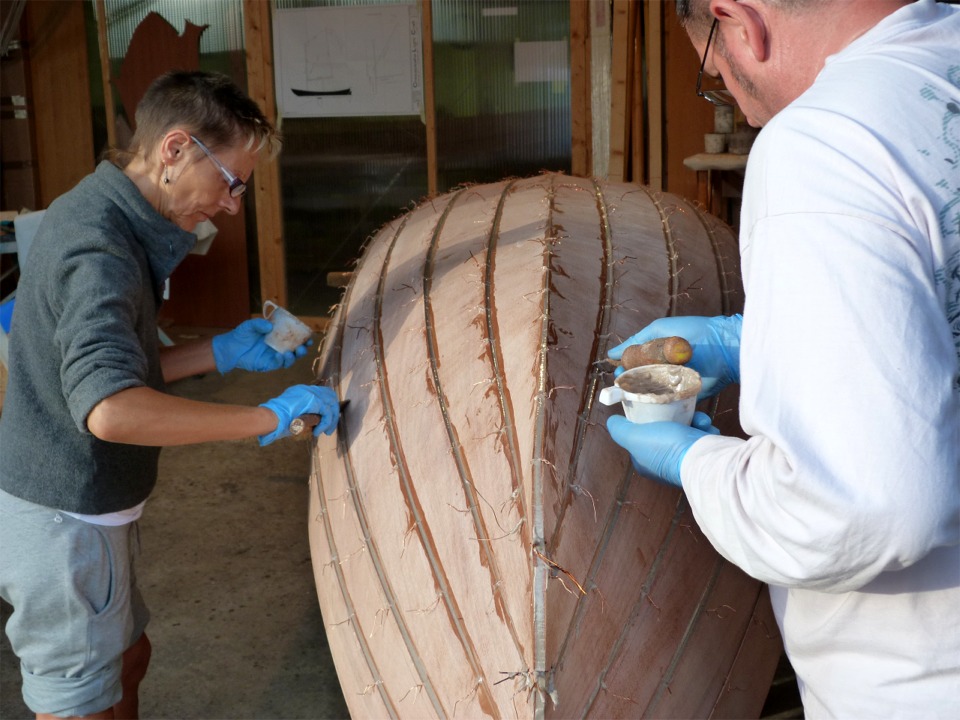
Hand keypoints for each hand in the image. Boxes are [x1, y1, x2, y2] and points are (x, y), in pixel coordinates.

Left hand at [211, 318, 309, 373]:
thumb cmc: (241, 335)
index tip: (309, 336)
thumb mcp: (249, 325)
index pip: (294, 337)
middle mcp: (279, 347)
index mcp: (278, 337)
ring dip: (293, 357)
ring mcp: (274, 357)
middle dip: (303, 350)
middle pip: (296, 351)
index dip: (304, 338)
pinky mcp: (268, 365)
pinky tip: (279, 355)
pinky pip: (278, 364)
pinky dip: (281, 361)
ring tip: (290, 352)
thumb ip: (259, 324)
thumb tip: (270, 327)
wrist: (229, 348)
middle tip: (303, 347)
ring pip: (290, 360)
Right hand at [259, 385, 339, 445]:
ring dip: (331, 419)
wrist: (270, 418)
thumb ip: (307, 414)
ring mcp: (310, 393)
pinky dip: (325, 423)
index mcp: (302, 391)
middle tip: (330, 427)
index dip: (328, 406)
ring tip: (327, 431)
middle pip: (330, 396)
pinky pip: (326, 412)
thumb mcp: (295, 415)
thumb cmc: (278, 420)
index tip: (328, 419)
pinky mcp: (313, 400)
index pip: (322, 394)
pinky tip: (318, 431)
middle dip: (333, 412)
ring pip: (330, 404)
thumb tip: (318, 420)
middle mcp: (307, 389)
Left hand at [606, 414, 712, 486]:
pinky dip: (704, 429)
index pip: (639, 434)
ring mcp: (682, 460)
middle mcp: (661, 463)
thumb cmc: (665, 446)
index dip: (644, 417)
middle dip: (673, 416)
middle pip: (663, 429)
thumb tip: (612, 421)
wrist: (703, 460)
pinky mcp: (700, 457)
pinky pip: (700, 437)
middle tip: (680, 407)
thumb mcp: (634, 436)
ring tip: (699, 419)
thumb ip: (619, 429)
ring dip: (693, 420)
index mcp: (643, 461)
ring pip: (684, 430)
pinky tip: (707, 427)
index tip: (651, 403)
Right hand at [608, 315, 741, 398]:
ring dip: (644, 396)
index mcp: (656, 356)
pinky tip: (652, 403)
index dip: (625, 370)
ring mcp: (675, 385)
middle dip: (631, 385)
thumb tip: (611, 353)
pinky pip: (670, 403)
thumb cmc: (693, 332)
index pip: (634, 366)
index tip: (619, 372)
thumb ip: (637, 341)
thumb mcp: (660, 330)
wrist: (724, 346)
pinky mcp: (687, 397)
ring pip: (653, 394)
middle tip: (626, 384)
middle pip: (641, 382)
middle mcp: (664, 371)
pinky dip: (661, 404)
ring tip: (638, 394)